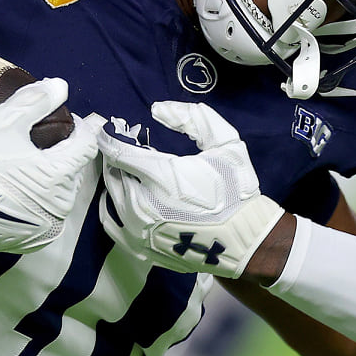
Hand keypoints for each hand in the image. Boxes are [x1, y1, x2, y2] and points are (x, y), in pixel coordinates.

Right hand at [0, 78, 99, 253]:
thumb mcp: (4, 124)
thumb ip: (35, 101)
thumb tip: (60, 86)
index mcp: (59, 175)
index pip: (86, 146)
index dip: (81, 129)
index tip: (70, 120)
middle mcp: (60, 204)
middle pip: (74, 170)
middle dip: (64, 154)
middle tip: (40, 143)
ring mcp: (47, 226)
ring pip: (61, 194)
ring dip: (52, 179)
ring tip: (28, 167)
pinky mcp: (33, 241)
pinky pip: (46, 215)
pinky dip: (40, 203)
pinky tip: (21, 192)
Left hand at [97, 101, 283, 277]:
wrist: (243, 239)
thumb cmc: (235, 190)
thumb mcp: (225, 143)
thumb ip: (193, 118)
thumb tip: (157, 108)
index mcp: (162, 176)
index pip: (119, 151)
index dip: (112, 136)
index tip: (113, 128)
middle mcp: (142, 204)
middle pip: (113, 172)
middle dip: (117, 156)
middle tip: (130, 148)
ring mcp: (138, 229)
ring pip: (112, 195)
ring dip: (118, 179)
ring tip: (132, 171)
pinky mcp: (139, 247)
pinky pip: (112, 222)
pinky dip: (113, 206)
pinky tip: (123, 197)